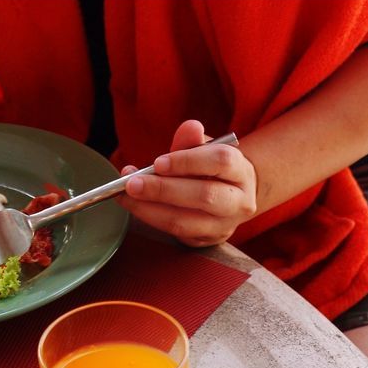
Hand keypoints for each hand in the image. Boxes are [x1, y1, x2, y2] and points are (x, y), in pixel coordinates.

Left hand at [118, 119, 257, 248]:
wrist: (231, 196)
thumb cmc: (212, 168)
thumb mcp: (205, 149)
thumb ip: (192, 140)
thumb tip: (190, 127)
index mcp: (241, 171)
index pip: (220, 162)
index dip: (188, 161)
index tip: (158, 162)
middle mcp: (239, 201)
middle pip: (204, 196)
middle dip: (163, 189)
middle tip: (132, 183)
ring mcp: (225, 225)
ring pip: (187, 222)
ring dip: (151, 209)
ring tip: (126, 196)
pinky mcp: (207, 240)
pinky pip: (177, 234)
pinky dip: (152, 219)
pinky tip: (136, 206)